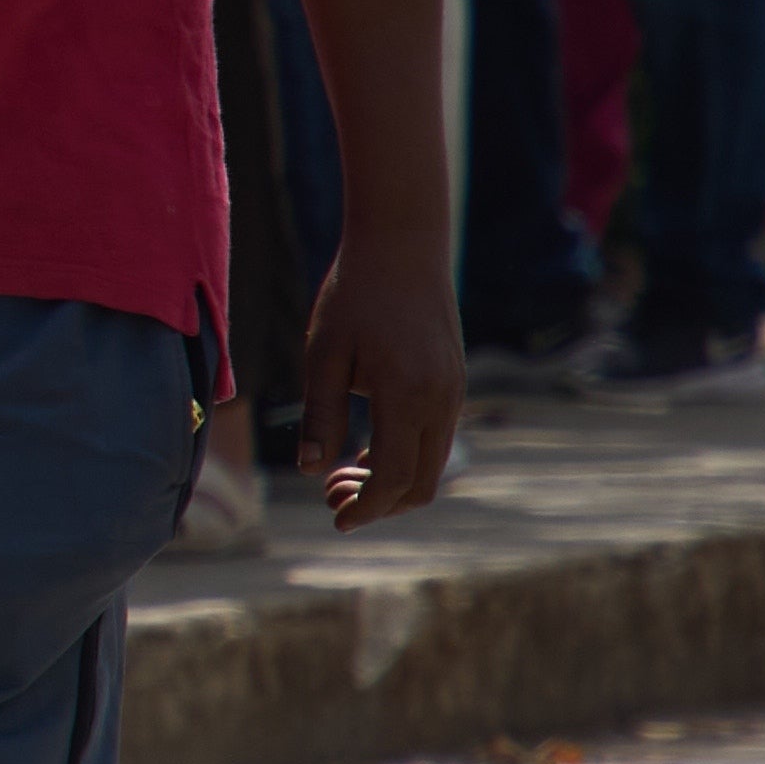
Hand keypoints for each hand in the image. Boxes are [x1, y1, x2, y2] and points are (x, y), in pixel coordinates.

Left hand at [299, 233, 466, 530]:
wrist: (403, 244)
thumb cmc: (354, 295)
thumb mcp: (324, 353)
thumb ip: (320, 414)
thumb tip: (310, 470)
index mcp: (408, 396)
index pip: (393, 479)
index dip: (365, 508)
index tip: (335, 519)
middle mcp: (441, 400)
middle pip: (420, 484)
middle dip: (377, 503)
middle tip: (329, 495)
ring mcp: (454, 392)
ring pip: (432, 465)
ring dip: (391, 482)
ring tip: (341, 473)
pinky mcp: (453, 382)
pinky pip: (436, 439)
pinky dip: (405, 457)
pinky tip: (366, 450)